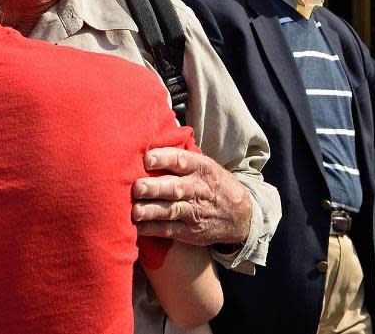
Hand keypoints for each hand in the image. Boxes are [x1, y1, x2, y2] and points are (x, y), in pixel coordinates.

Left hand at [132, 147, 251, 245]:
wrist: (240, 215)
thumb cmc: (211, 183)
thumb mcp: (205, 165)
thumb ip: (180, 156)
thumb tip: (147, 143)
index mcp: (200, 168)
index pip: (181, 160)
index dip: (163, 159)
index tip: (146, 159)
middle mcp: (197, 189)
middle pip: (174, 188)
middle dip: (154, 187)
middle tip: (137, 187)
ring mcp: (194, 212)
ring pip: (170, 210)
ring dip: (151, 211)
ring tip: (135, 211)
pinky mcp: (190, 231)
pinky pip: (169, 230)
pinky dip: (152, 229)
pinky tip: (137, 226)